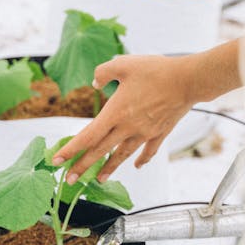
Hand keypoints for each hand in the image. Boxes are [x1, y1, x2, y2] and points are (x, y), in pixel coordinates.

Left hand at [51, 53, 197, 181]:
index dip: (70, 150)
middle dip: (82, 166)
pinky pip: (148, 151)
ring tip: (98, 180)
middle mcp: (128, 127)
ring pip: (122, 155)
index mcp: (116, 112)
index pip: (88, 136)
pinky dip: (142, 159)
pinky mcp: (160, 133)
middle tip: (68, 180)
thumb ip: (104, 72)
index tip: (57, 160)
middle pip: (101, 151)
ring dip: (108, 168)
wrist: (188, 80)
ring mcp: (145, 133)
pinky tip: (137, 166)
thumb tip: (95, 82)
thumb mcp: (124, 63)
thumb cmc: (156, 70)